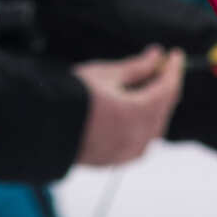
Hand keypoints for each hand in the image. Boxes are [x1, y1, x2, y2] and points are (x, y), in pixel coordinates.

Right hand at [73, 45, 186, 166]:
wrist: (41, 129)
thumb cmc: (71, 99)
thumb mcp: (105, 75)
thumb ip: (136, 67)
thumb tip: (155, 56)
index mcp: (137, 113)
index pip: (168, 89)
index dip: (173, 70)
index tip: (174, 56)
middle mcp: (137, 137)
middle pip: (163, 110)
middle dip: (164, 88)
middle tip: (159, 68)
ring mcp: (127, 152)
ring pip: (153, 129)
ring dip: (154, 108)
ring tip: (142, 89)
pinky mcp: (115, 161)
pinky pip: (139, 143)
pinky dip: (141, 126)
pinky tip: (131, 113)